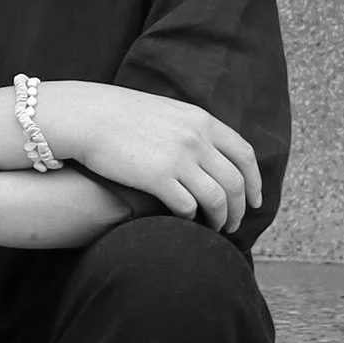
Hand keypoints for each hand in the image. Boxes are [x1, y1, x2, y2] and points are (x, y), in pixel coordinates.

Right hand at [41, 82, 261, 232]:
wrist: (88, 116)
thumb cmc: (121, 116)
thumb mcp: (168, 113)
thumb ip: (192, 130)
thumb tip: (209, 153)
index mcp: (202, 121)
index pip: (244, 154)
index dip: (255, 181)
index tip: (255, 200)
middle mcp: (197, 139)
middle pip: (235, 181)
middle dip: (240, 208)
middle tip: (235, 224)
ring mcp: (179, 158)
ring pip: (217, 198)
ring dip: (221, 219)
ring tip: (215, 229)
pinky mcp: (158, 177)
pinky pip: (187, 206)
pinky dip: (192, 218)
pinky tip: (186, 221)